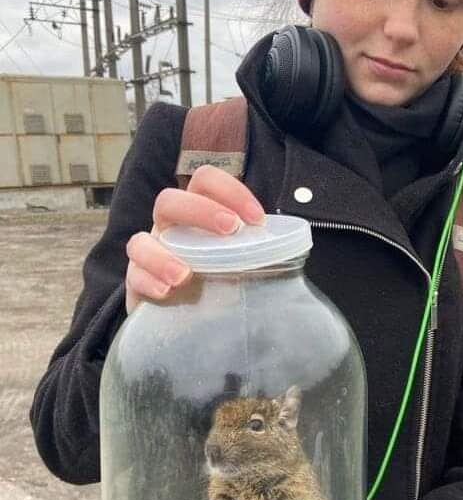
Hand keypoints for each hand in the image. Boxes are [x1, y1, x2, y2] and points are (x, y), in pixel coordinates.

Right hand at [125, 165, 265, 313]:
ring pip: (141, 240)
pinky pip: (132, 275)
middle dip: (200, 211)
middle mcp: (170, 228)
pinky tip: (167, 292)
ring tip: (186, 275)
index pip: (205, 181)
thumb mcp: (242, 260)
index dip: (230, 190)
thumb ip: (257, 249)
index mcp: (198, 214)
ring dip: (163, 255)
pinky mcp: (137, 283)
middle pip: (169, 200)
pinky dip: (148, 281)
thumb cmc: (222, 280)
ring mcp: (150, 254)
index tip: (257, 219)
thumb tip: (293, 247)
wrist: (190, 318)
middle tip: (229, 229)